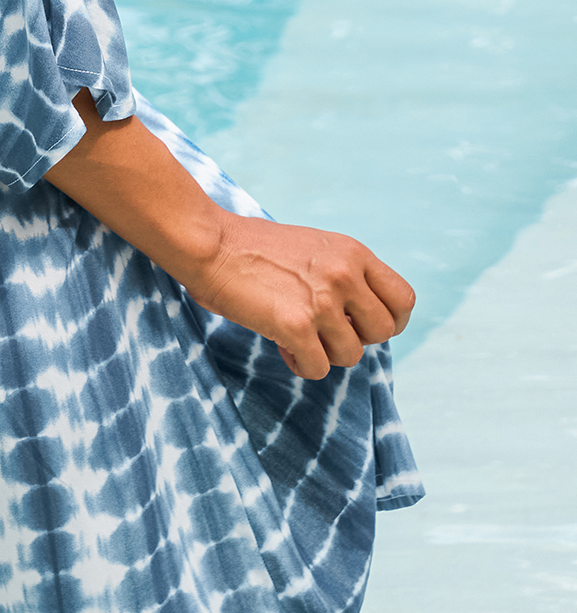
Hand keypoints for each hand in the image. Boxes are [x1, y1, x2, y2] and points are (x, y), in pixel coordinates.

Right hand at [189, 214, 415, 380]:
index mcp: (352, 252)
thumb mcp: (313, 247)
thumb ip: (342, 274)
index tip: (362, 325)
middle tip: (325, 333)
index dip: (389, 321)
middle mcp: (345, 274)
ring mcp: (322, 300)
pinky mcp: (296, 325)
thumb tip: (359, 317)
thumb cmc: (250, 247)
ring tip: (297, 338)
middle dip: (356, 339)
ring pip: (351, 354)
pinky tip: (282, 347)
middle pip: (384, 332)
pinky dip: (301, 365)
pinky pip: (318, 368)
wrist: (208, 243)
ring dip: (325, 354)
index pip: (404, 299)